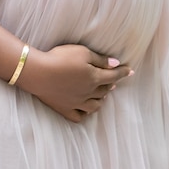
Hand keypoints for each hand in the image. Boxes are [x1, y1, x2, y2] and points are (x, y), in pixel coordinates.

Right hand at [18, 43, 133, 122]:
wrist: (38, 72)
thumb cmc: (60, 58)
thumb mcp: (82, 52)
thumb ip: (100, 59)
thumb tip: (115, 63)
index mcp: (95, 78)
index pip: (114, 75)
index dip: (123, 72)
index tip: (131, 71)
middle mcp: (88, 93)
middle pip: (104, 91)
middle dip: (110, 85)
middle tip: (112, 80)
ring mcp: (77, 103)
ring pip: (95, 106)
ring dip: (101, 100)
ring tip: (101, 96)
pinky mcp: (64, 108)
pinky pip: (79, 117)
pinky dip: (85, 114)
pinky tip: (85, 110)